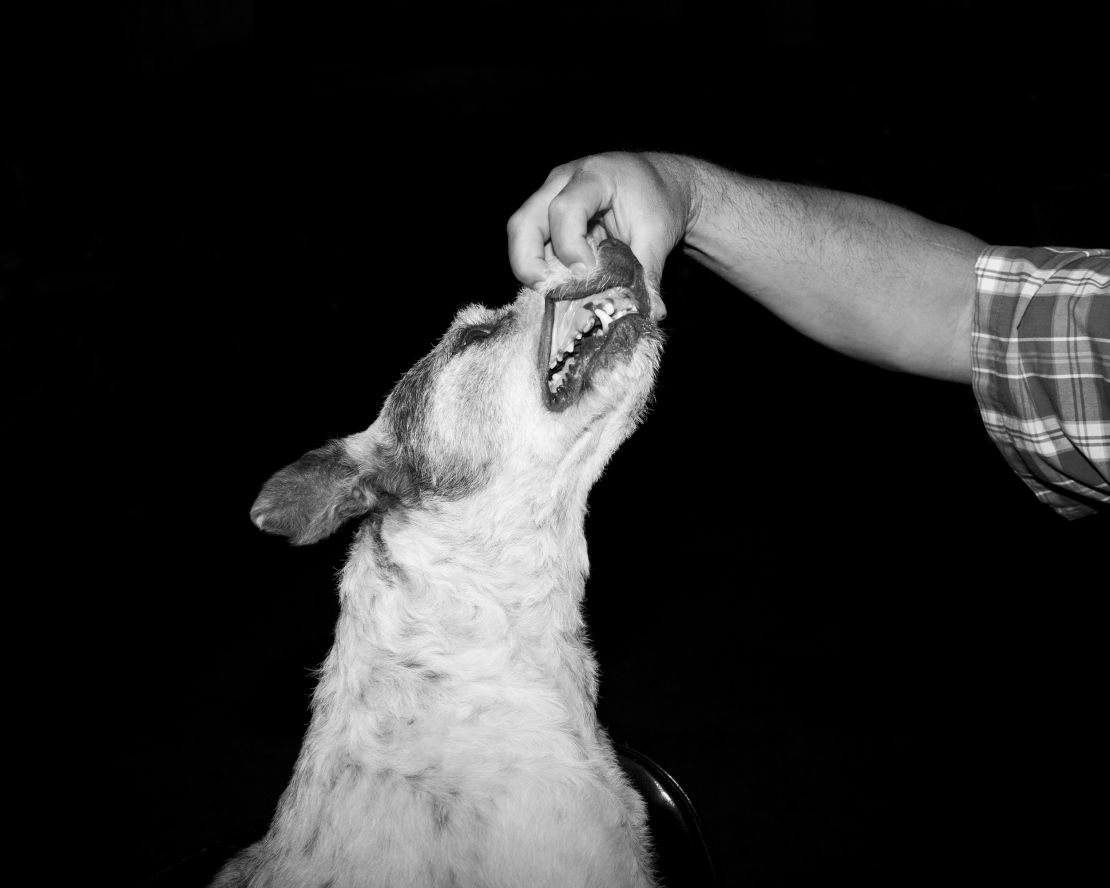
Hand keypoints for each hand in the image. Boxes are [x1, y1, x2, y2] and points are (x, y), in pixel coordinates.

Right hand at [506, 152, 691, 318]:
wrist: (658, 181)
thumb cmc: (657, 198)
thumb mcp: (658, 232)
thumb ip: (649, 271)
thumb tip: (652, 312)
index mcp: (594, 176)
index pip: (565, 209)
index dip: (570, 247)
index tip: (587, 275)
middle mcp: (562, 183)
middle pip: (524, 222)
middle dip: (528, 264)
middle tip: (549, 293)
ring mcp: (550, 200)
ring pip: (522, 236)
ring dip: (534, 271)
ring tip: (559, 295)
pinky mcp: (548, 220)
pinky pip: (533, 247)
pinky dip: (543, 271)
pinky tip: (563, 288)